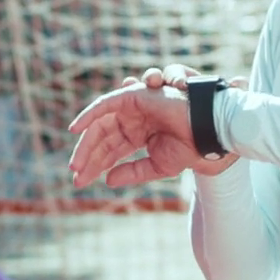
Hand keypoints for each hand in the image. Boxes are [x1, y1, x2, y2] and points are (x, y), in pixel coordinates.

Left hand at [66, 82, 203, 188]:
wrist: (205, 132)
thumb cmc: (188, 147)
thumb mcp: (156, 166)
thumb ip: (132, 172)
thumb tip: (108, 180)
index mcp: (138, 135)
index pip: (110, 151)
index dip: (95, 166)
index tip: (80, 182)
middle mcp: (132, 120)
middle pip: (102, 139)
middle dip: (88, 158)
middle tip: (76, 177)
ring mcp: (132, 108)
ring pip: (100, 124)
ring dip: (86, 144)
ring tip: (76, 165)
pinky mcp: (133, 97)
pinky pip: (105, 104)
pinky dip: (88, 114)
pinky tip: (74, 130)